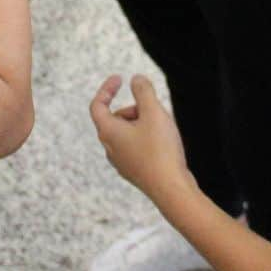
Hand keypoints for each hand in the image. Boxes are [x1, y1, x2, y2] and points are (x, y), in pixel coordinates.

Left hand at [89, 75, 195, 204]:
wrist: (173, 191)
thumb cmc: (160, 150)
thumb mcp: (153, 112)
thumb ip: (143, 90)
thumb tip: (136, 79)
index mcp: (108, 132)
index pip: (97, 105)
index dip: (106, 89)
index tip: (119, 79)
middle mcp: (110, 149)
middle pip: (116, 118)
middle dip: (135, 108)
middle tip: (154, 111)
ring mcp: (122, 163)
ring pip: (128, 133)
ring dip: (142, 124)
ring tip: (163, 128)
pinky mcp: (136, 173)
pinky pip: (136, 147)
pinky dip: (147, 138)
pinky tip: (165, 144)